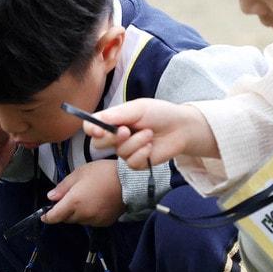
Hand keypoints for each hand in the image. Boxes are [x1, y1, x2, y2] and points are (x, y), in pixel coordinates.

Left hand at [41, 159, 123, 226]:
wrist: (130, 181)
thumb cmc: (104, 173)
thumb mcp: (80, 173)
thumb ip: (63, 186)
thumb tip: (51, 197)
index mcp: (74, 202)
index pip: (54, 217)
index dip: (47, 217)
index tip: (44, 215)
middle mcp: (83, 214)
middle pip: (66, 218)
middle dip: (64, 211)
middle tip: (70, 197)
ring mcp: (95, 220)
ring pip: (79, 220)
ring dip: (77, 213)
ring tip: (86, 198)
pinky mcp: (105, 222)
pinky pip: (91, 221)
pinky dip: (89, 215)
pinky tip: (95, 203)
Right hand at [85, 99, 216, 168]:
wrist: (181, 128)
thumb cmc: (159, 113)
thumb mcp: (137, 108)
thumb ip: (116, 115)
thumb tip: (96, 121)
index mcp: (113, 120)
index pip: (91, 126)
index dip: (91, 129)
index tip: (98, 130)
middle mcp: (116, 137)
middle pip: (98, 144)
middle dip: (112, 138)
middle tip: (127, 130)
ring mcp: (126, 150)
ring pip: (119, 152)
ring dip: (135, 142)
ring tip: (149, 134)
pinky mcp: (137, 162)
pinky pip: (131, 162)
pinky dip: (142, 153)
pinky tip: (150, 146)